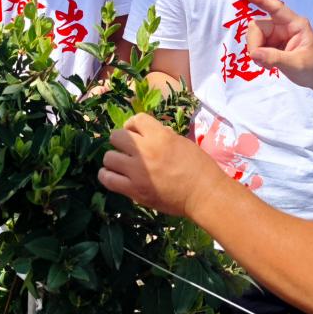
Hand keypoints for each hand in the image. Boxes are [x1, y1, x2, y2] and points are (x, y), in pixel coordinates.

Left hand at [99, 113, 229, 218]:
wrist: (204, 194)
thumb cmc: (200, 167)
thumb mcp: (182, 143)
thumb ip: (162, 136)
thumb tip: (147, 133)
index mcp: (161, 136)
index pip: (136, 119)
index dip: (134, 125)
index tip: (136, 132)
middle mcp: (146, 151)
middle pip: (116, 136)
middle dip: (121, 141)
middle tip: (128, 149)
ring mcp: (138, 172)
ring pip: (108, 158)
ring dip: (113, 159)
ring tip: (119, 164)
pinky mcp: (134, 190)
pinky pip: (108, 179)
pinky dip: (107, 176)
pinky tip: (113, 176)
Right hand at [242, 0, 312, 90]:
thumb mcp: (297, 64)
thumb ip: (275, 58)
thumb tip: (254, 53)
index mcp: (295, 24)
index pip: (276, 8)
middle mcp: (283, 25)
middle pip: (258, 26)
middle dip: (255, 44)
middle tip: (261, 62)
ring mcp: (276, 34)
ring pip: (255, 36)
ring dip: (256, 52)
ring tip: (268, 65)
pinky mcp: (272, 43)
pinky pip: (257, 45)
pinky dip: (258, 56)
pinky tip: (268, 65)